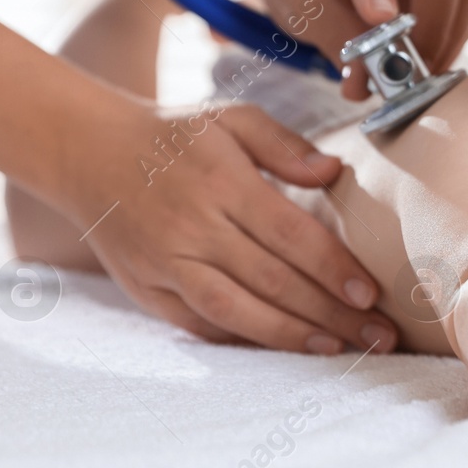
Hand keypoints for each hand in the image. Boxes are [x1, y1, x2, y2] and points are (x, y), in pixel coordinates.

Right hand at [69, 96, 398, 353]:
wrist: (87, 153)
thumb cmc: (175, 136)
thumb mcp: (231, 118)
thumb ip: (284, 144)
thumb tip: (333, 172)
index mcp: (221, 183)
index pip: (289, 234)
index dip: (332, 268)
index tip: (370, 294)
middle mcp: (193, 229)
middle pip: (272, 281)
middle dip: (331, 314)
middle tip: (379, 336)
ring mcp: (166, 264)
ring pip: (236, 312)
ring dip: (292, 337)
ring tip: (338, 348)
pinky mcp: (146, 290)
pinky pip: (199, 325)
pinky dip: (242, 340)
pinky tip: (283, 348)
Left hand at [253, 0, 467, 98]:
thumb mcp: (298, 1)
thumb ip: (332, 36)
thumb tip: (367, 82)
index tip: (379, 18)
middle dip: (430, 23)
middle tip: (409, 68)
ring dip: (445, 39)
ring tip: (417, 76)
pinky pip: (466, 7)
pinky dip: (449, 42)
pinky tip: (426, 63)